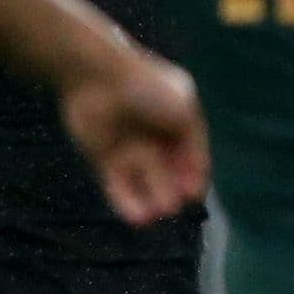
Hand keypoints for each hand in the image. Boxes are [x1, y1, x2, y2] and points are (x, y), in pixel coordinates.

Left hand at [62, 51, 209, 226]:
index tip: (193, 193)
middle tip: (174, 206)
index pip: (193, 158)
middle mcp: (157, 138)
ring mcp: (131, 149)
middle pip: (171, 174)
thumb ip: (194, 141)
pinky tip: (136, 217)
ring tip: (156, 213)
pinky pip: (119, 186)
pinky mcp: (105, 159)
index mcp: (179, 123)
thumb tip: (197, 172)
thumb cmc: (146, 87)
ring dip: (153, 200)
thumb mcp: (184, 108)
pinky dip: (127, 202)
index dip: (195, 176)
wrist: (96, 76)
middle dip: (174, 191)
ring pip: (146, 183)